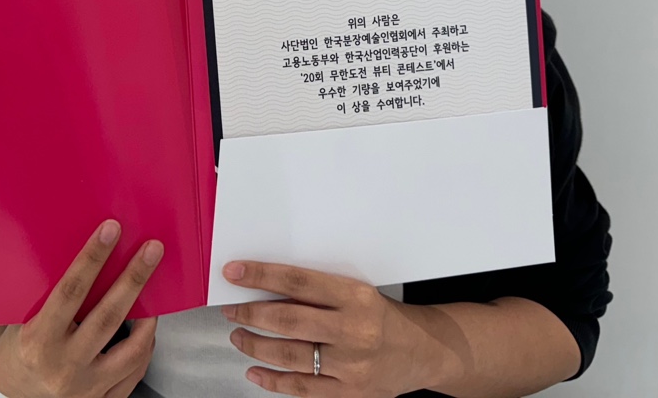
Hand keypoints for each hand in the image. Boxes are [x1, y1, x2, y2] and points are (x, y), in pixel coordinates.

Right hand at [0, 220, 161, 397]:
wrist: (12, 385)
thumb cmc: (16, 340)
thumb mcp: (18, 313)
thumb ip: (40, 286)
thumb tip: (62, 235)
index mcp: (37, 341)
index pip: (70, 292)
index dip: (92, 258)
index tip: (111, 229)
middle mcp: (62, 367)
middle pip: (108, 317)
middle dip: (134, 278)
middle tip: (153, 249)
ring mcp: (84, 389)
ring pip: (131, 351)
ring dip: (149, 317)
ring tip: (157, 290)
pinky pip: (134, 373)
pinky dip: (145, 347)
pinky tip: (147, 327)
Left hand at [219, 262, 446, 396]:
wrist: (425, 351)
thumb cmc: (385, 315)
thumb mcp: (358, 291)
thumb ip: (319, 292)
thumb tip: (267, 288)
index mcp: (356, 297)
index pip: (298, 283)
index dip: (261, 276)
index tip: (234, 272)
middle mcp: (354, 330)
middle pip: (289, 321)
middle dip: (251, 314)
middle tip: (231, 309)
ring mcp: (351, 366)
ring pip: (290, 356)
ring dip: (255, 346)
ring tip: (238, 336)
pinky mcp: (349, 392)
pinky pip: (301, 388)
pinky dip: (273, 381)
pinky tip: (254, 371)